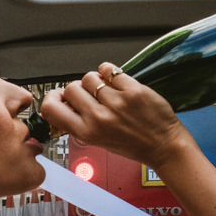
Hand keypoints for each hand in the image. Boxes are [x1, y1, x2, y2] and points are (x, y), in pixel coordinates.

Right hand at [39, 63, 191, 169]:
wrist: (165, 146)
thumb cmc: (135, 145)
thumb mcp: (99, 141)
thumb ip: (81, 122)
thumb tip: (65, 101)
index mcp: (87, 133)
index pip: (51, 109)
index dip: (52, 98)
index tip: (58, 95)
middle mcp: (99, 118)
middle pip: (71, 87)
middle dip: (79, 88)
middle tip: (91, 95)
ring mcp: (116, 103)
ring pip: (90, 76)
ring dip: (96, 79)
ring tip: (108, 89)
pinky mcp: (132, 90)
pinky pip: (110, 69)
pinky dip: (110, 71)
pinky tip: (117, 80)